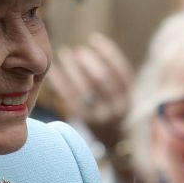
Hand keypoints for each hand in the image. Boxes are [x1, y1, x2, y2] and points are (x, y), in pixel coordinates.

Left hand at [46, 33, 132, 151]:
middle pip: (102, 78)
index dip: (108, 52)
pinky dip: (61, 82)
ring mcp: (100, 116)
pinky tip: (54, 70)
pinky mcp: (83, 122)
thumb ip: (112, 77)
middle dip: (89, 60)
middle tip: (78, 50)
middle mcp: (117, 108)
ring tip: (65, 54)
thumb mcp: (121, 96)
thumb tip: (93, 45)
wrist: (114, 144)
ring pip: (84, 88)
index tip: (94, 38)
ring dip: (72, 68)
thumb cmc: (114, 112)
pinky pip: (69, 98)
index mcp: (129, 99)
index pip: (122, 71)